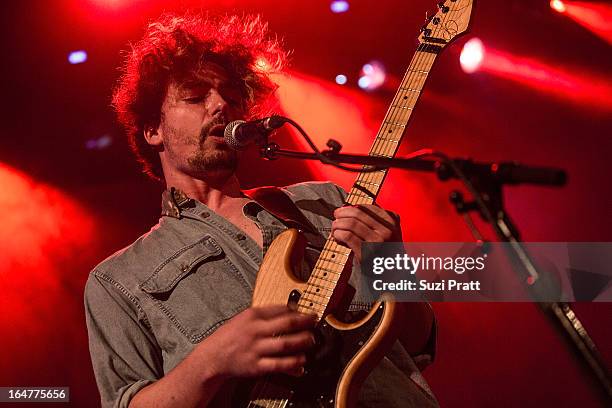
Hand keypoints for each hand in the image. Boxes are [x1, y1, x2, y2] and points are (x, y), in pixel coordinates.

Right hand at [202, 305, 316, 378]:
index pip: (280, 309)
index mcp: (252, 316)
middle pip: (287, 324)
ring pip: (285, 344)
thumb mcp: (244, 318)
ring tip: (311, 340)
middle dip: (305, 323)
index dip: (298, 310)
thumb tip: (289, 311)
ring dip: (302, 342)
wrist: (213, 357)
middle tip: (315, 323)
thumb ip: (265, 314)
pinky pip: (279, 364)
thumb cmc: (229, 336)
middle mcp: (255, 331)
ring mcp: (256, 349)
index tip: (307, 312)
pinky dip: (293, 363)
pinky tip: (301, 361)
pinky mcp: (256, 366)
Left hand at [331, 204, 401, 262]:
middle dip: (342, 214)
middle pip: (357, 213)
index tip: (342, 211)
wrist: (392, 275)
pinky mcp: (366, 253)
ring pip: (350, 224)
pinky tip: (336, 237)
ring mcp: (377, 242)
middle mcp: (386, 230)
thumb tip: (347, 208)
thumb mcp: (387, 232)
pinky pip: (347, 236)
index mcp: (391, 221)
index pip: (367, 207)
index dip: (351, 208)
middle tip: (335, 217)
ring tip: (334, 229)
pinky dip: (338, 234)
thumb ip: (373, 219)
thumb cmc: (385, 252)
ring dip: (338, 224)